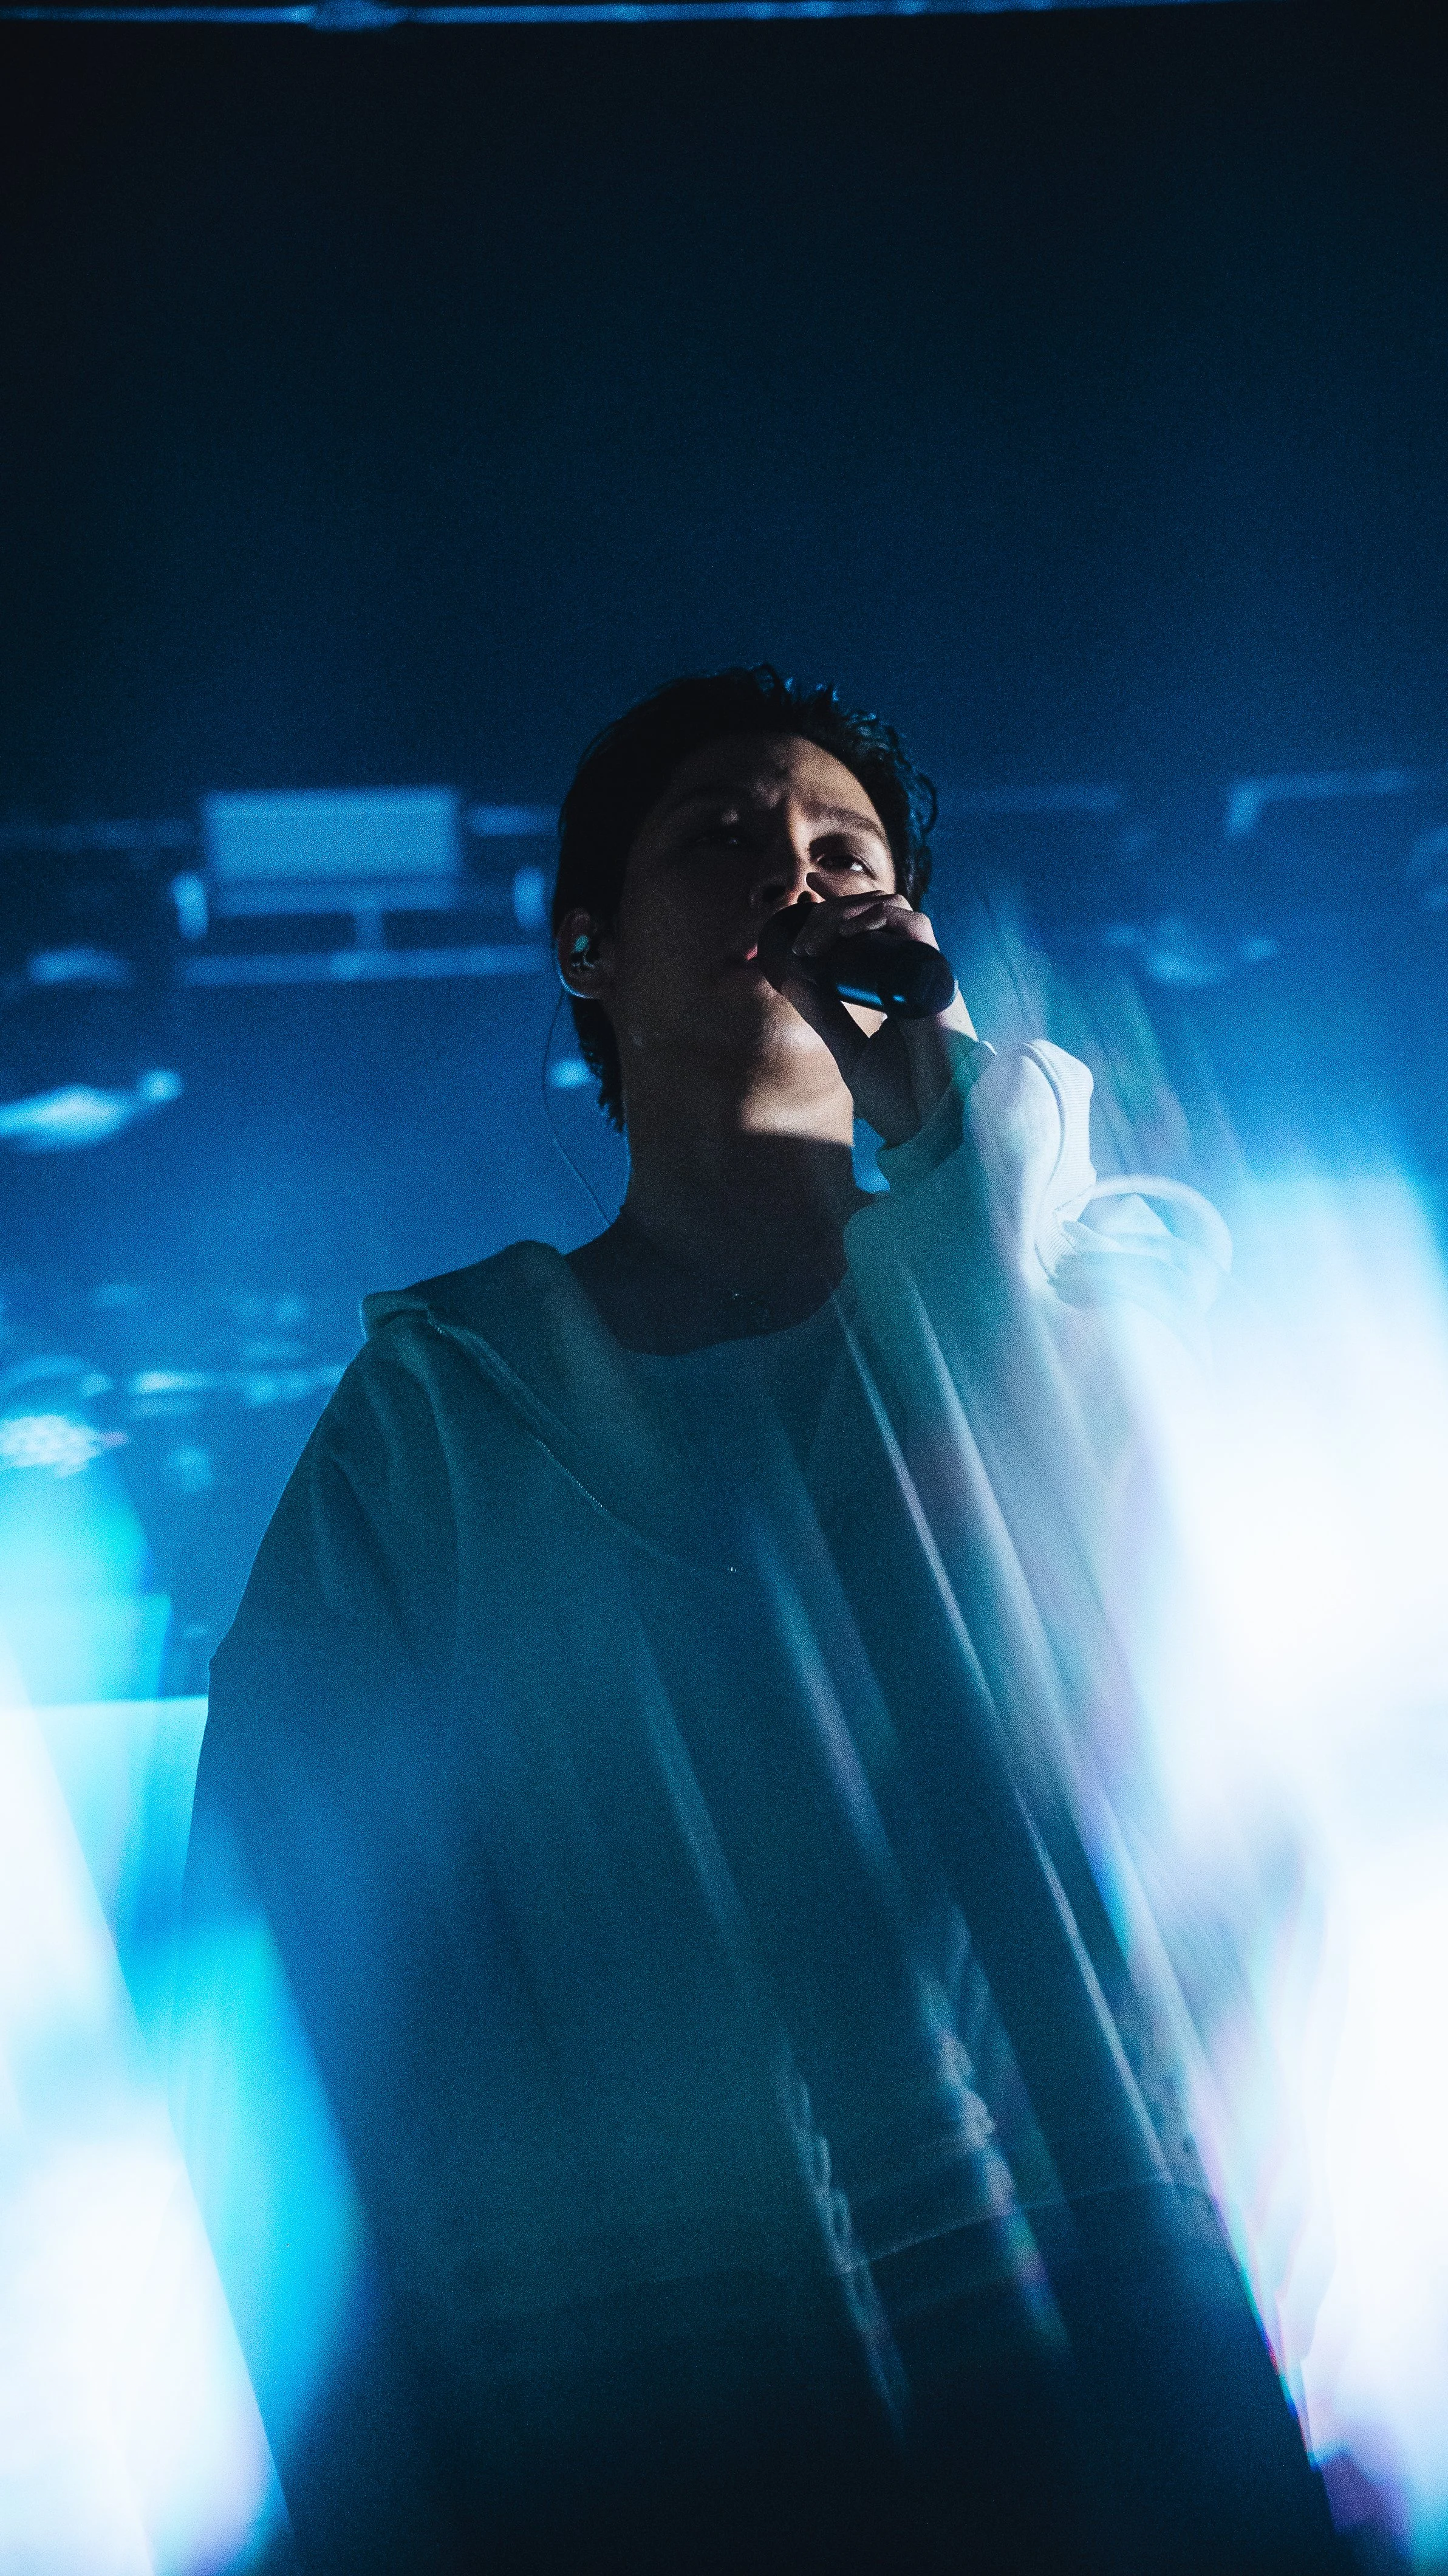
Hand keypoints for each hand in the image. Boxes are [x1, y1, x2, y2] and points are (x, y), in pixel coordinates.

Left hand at [762, 888, 977, 1147]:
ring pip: (893, 909)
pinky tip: (849, 927)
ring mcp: (926, 973)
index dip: (841, 903)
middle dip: (833, 909)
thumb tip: (790, 979)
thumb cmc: (904, 1100)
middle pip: (876, 914)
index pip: (871, 929)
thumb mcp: (850, 1051)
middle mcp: (913, 973)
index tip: (808, 892)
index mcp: (897, 987)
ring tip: (818, 935)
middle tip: (801, 934)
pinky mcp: (936, 977)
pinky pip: (913, 924)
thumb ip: (825, 1016)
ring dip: (850, 910)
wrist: (933, 1129)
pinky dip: (880, 915)